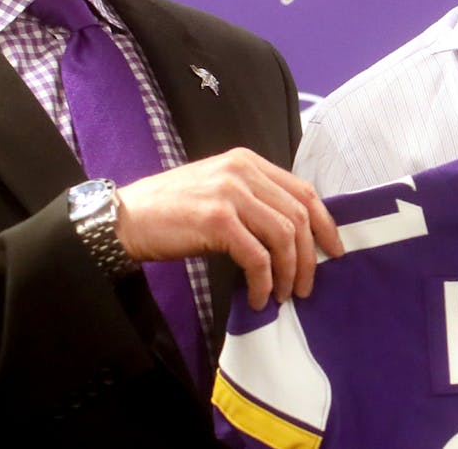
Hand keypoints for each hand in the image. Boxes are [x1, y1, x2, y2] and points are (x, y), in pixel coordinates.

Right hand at [113, 148, 341, 309]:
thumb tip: (294, 236)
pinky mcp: (216, 220)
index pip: (304, 191)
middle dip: (309, 257)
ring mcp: (229, 192)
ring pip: (283, 236)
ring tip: (281, 296)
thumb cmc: (171, 211)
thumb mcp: (219, 191)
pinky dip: (264, 282)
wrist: (124, 219)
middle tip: (306, 287)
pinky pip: (257, 256)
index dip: (325, 224)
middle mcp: (242, 170)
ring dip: (289, 273)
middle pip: (299, 215)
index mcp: (248, 161)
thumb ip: (255, 201)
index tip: (333, 251)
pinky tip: (259, 297)